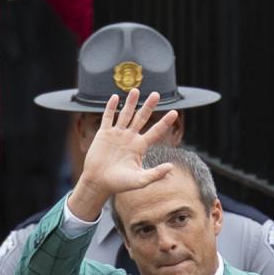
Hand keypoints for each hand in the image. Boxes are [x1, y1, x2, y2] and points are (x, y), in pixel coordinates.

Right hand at [67, 89, 180, 220]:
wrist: (98, 183)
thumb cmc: (119, 184)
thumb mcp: (140, 180)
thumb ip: (155, 174)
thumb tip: (171, 167)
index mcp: (140, 146)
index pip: (156, 131)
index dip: (165, 122)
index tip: (175, 112)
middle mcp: (130, 138)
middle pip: (142, 118)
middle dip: (149, 106)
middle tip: (157, 94)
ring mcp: (117, 134)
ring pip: (125, 114)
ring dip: (131, 102)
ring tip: (136, 90)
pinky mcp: (104, 134)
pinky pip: (108, 118)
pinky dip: (111, 108)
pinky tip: (115, 97)